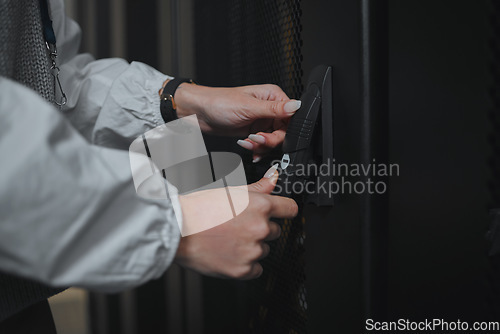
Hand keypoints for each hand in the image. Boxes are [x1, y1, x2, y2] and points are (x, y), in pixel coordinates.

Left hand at [172, 83, 300, 158]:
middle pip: (283, 132)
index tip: (268, 135)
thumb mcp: (248, 107)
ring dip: (261, 146)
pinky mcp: (253, 130)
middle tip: (255, 140)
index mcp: (272, 96)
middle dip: (269, 140)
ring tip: (248, 143)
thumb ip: (274, 109)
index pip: (291, 117)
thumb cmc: (218, 102)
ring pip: (273, 140)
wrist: (198, 112)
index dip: (283, 130)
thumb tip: (296, 105)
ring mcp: (261, 120)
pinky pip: (263, 144)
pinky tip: (249, 148)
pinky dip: (257, 149)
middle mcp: (269, 108)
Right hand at [174, 165, 297, 278]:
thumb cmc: (199, 209)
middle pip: (275, 231)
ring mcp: (252, 250)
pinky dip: (247, 264)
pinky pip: (256, 269)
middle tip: (239, 226)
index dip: (284, 210)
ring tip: (230, 239)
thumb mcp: (231, 191)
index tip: (281, 213)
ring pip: (265, 249)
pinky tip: (231, 253)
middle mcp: (260, 228)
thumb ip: (258, 187)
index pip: (290, 209)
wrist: (177, 229)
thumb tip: (274, 177)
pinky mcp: (243, 269)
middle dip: (261, 229)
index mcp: (260, 206)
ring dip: (253, 246)